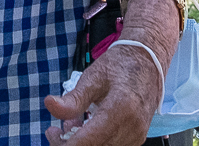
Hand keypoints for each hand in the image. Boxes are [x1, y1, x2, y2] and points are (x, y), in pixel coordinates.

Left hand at [45, 36, 167, 143]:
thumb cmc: (121, 65)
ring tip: (72, 123)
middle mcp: (133, 127)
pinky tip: (87, 126)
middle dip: (71, 143)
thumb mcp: (93, 77)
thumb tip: (50, 106)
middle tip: (56, 129)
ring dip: (84, 142)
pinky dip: (96, 140)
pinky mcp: (137, 138)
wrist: (148, 60)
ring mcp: (137, 135)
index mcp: (122, 109)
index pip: (89, 140)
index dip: (66, 144)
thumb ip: (73, 99)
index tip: (52, 135)